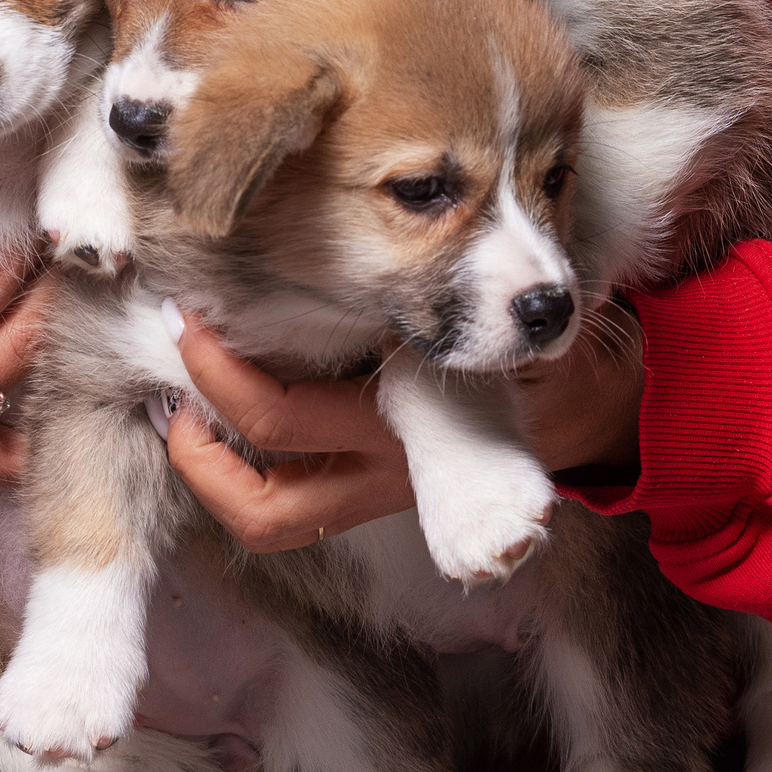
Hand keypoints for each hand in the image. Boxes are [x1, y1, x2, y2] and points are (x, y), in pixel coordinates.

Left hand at [164, 307, 646, 552]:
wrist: (596, 411)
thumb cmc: (545, 349)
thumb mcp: (513, 322)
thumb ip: (477, 299)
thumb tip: (429, 250)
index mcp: (405, 426)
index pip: (281, 421)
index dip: (219, 378)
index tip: (185, 322)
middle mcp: (382, 474)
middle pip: (264, 502)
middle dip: (199, 444)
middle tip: (176, 370)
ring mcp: (376, 494)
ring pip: (275, 521)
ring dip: (216, 477)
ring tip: (184, 410)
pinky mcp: (372, 492)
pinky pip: (293, 505)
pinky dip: (247, 468)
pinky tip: (225, 412)